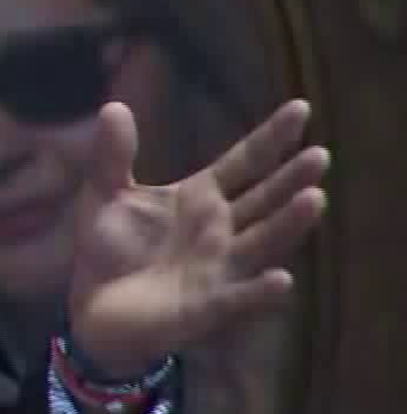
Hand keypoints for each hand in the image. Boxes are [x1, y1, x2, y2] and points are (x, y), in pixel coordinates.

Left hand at [65, 99, 328, 378]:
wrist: (93, 308)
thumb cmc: (109, 249)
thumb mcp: (105, 195)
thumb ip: (113, 156)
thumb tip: (113, 105)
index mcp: (200, 197)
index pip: (244, 162)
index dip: (271, 137)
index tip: (300, 108)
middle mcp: (220, 230)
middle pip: (264, 200)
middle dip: (292, 179)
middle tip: (320, 155)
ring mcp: (218, 268)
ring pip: (262, 243)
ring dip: (288, 224)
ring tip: (315, 199)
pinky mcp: (206, 306)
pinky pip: (238, 298)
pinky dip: (259, 291)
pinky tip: (281, 279)